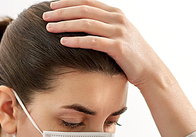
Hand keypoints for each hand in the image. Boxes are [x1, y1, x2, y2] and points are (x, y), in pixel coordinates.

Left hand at [43, 0, 163, 87]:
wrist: (150, 71)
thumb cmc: (131, 56)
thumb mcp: (118, 36)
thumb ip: (103, 27)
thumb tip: (82, 26)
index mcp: (115, 13)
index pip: (87, 1)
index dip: (68, 2)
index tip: (52, 6)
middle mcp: (117, 19)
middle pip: (83, 10)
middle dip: (62, 12)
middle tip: (45, 16)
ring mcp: (119, 32)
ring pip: (86, 23)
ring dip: (65, 24)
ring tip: (49, 28)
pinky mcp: (118, 47)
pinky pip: (92, 41)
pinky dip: (76, 41)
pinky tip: (63, 42)